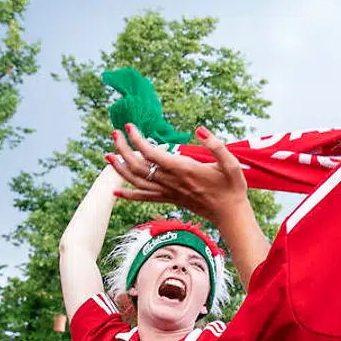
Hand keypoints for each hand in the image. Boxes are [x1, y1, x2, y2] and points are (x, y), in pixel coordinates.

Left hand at [109, 124, 248, 222]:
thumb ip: (217, 146)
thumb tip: (200, 130)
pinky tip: (116, 192)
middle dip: (122, 148)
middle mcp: (172, 181)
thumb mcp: (231, 164)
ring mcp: (169, 192)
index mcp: (183, 169)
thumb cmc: (232, 188)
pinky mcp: (170, 199)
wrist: (230, 214)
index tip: (130, 126)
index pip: (151, 153)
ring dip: (119, 168)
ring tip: (108, 155)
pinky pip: (145, 197)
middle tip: (115, 133)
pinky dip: (128, 195)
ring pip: (137, 181)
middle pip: (138, 165)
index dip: (137, 139)